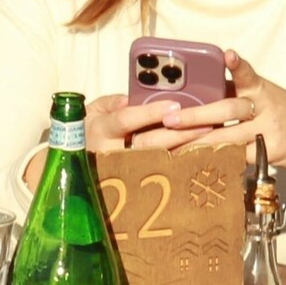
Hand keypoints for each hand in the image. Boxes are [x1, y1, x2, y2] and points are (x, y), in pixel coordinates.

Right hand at [21, 95, 214, 186]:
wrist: (72, 168)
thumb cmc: (88, 130)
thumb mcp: (94, 110)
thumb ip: (114, 103)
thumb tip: (132, 98)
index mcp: (100, 130)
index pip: (126, 120)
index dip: (150, 113)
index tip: (175, 106)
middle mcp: (113, 154)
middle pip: (150, 144)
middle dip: (181, 133)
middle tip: (209, 123)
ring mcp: (125, 173)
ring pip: (161, 163)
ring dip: (189, 150)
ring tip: (214, 140)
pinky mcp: (136, 186)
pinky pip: (164, 176)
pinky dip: (186, 167)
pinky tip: (207, 158)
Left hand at [164, 50, 285, 177]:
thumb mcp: (268, 98)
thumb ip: (238, 94)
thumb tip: (196, 97)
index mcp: (262, 89)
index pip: (248, 74)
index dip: (238, 66)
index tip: (228, 55)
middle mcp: (266, 108)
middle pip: (228, 110)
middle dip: (195, 115)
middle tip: (169, 119)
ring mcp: (270, 132)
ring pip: (229, 137)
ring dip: (196, 143)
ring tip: (171, 148)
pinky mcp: (272, 154)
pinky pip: (239, 158)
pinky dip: (216, 160)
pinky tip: (196, 165)